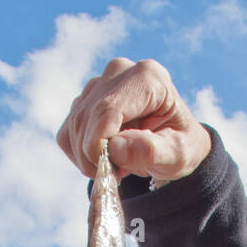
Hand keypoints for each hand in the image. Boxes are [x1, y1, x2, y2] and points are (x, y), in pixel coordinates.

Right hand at [57, 57, 211, 184]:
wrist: (174, 141)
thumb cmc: (180, 145)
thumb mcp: (177, 154)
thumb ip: (151, 151)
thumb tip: (116, 149)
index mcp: (148, 77)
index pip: (107, 109)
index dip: (98, 144)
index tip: (108, 171)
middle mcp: (119, 72)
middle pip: (87, 118)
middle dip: (94, 156)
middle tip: (117, 175)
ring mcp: (98, 83)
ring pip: (74, 127)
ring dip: (88, 158)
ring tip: (117, 167)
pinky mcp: (84, 101)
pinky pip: (67, 133)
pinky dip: (79, 155)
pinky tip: (105, 158)